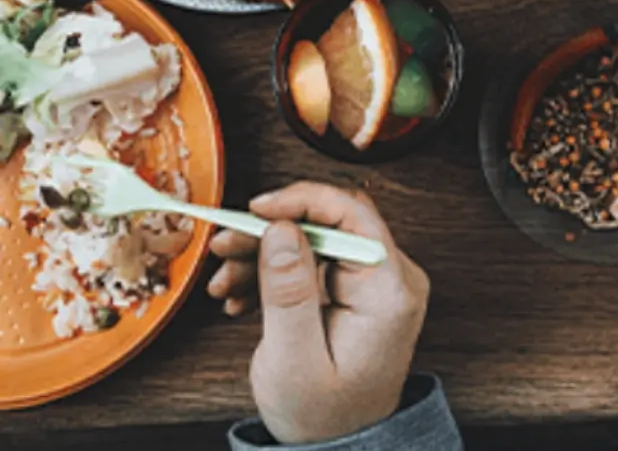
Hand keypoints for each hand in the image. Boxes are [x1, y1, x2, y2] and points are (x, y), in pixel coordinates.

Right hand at [207, 182, 429, 444]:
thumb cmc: (322, 418)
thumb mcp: (293, 361)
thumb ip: (288, 292)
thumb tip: (282, 228)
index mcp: (389, 291)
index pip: (353, 215)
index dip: (302, 200)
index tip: (256, 208)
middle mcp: (391, 278)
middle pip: (331, 224)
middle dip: (273, 231)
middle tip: (226, 245)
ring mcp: (375, 283)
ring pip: (317, 240)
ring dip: (266, 254)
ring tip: (224, 281)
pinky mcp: (357, 290)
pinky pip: (315, 262)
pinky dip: (276, 273)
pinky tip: (242, 296)